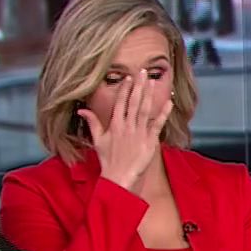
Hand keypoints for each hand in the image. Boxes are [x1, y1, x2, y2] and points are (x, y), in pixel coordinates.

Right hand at [86, 75, 171, 190]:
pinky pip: (157, 125)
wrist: (119, 178)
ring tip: (151, 81)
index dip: (124, 89)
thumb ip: (92, 123)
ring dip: (148, 94)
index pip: (120, 103)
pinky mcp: (150, 142)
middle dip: (137, 86)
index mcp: (115, 125)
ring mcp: (139, 134)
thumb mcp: (98, 140)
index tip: (128, 78)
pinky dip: (163, 113)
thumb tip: (81, 110)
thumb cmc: (109, 161)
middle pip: (133, 102)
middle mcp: (127, 127)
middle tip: (141, 71)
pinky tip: (168, 102)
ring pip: (144, 110)